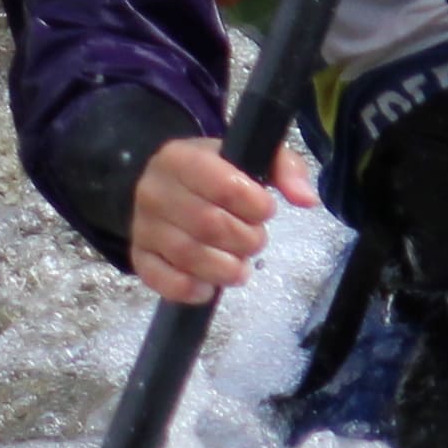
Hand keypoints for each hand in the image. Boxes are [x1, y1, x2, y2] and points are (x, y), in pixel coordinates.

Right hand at [126, 134, 318, 305]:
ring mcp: (142, 226)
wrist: (164, 186)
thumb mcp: (248, 158)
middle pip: (210, 225)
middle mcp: (153, 190)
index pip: (225, 186)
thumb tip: (307, 199)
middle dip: (246, 240)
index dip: (256, 206)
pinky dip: (194, 290)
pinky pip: (164, 281)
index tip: (264, 209)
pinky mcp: (140, 257)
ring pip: (189, 256)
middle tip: (254, 239)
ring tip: (239, 266)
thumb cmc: (213, 174)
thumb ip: (284, 168)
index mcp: (180, 157)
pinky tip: (210, 285)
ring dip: (227, 269)